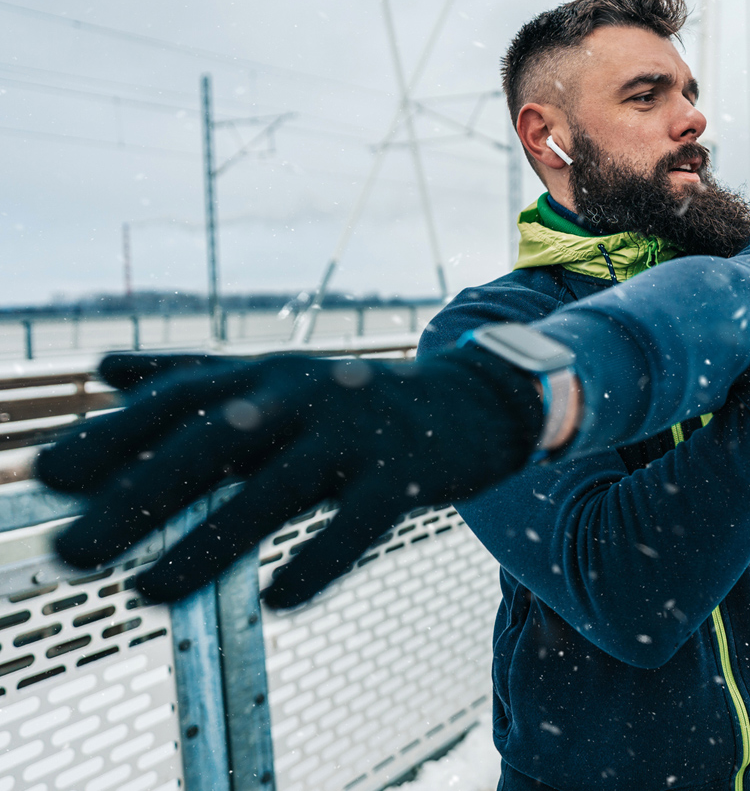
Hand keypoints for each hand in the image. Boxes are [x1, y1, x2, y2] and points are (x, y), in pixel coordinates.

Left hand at [34, 348, 543, 607]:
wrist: (478, 397)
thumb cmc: (361, 398)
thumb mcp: (279, 376)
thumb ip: (193, 375)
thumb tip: (102, 370)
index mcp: (270, 373)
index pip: (179, 400)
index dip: (112, 434)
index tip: (50, 475)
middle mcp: (308, 394)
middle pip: (213, 444)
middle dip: (137, 496)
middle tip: (72, 551)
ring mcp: (360, 434)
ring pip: (276, 491)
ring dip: (207, 544)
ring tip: (146, 593)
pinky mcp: (408, 475)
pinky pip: (357, 524)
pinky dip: (318, 561)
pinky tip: (278, 600)